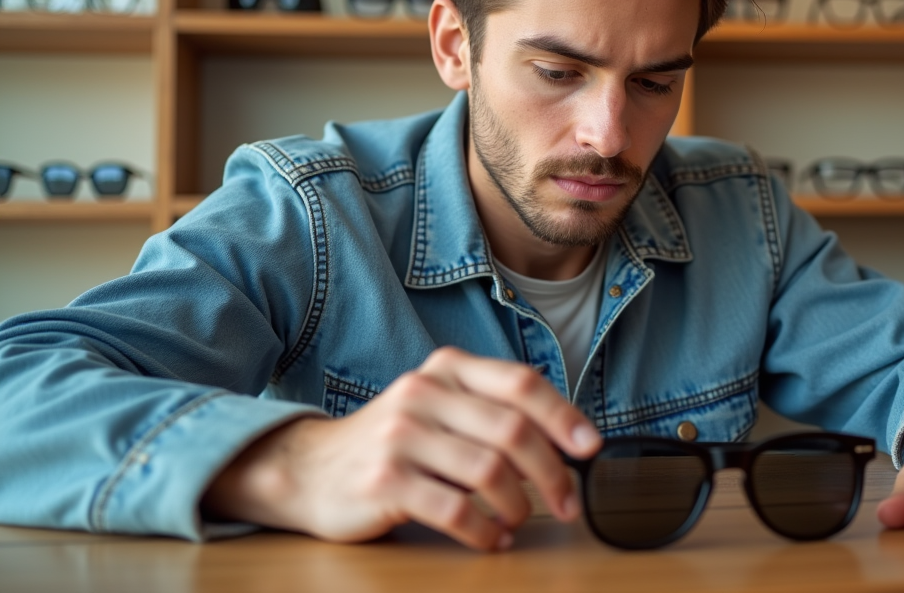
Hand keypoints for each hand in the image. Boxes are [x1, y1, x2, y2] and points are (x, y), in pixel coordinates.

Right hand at [201, 347, 600, 549]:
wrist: (309, 470)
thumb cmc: (392, 442)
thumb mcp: (439, 407)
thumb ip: (491, 410)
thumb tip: (566, 435)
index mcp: (446, 369)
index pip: (521, 383)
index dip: (564, 416)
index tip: (590, 448)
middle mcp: (424, 393)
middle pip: (513, 431)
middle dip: (552, 474)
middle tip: (567, 503)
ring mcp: (400, 435)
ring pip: (489, 471)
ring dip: (519, 506)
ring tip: (519, 522)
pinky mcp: (384, 480)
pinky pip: (454, 510)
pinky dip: (483, 531)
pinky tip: (490, 539)